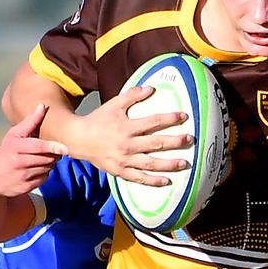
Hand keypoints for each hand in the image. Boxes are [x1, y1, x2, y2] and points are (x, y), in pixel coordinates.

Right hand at [0, 104, 67, 197]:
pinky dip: (44, 173)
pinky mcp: (24, 187)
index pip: (38, 147)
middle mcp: (18, 162)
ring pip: (47, 168)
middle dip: (54, 154)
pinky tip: (37, 169)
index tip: (64, 148)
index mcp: (15, 147)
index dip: (52, 147)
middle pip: (46, 158)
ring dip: (50, 163)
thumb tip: (43, 105)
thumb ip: (31, 121)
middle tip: (54, 150)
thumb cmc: (6, 151)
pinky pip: (44, 178)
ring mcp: (21, 177)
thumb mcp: (15, 135)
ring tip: (43, 158)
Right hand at [66, 86, 192, 185]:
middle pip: (156, 144)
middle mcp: (127, 144)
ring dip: (169, 164)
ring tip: (184, 163)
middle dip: (175, 142)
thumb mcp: (114, 104)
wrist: (77, 139)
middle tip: (190, 139)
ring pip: (150, 163)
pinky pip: (139, 178)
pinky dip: (153, 180)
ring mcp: (124, 160)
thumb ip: (132, 95)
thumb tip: (151, 87)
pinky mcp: (120, 171)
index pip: (153, 122)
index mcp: (127, 127)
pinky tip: (167, 181)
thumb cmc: (98, 119)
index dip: (170, 119)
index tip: (184, 116)